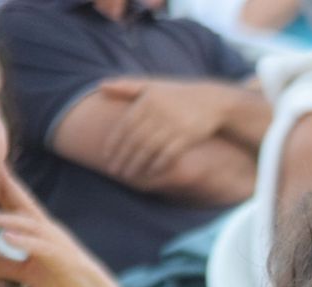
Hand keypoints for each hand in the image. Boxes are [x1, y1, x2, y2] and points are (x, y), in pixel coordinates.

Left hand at [0, 168, 144, 286]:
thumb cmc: (62, 281)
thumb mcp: (24, 272)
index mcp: (38, 230)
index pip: (15, 202)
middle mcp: (47, 230)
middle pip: (24, 203)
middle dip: (6, 184)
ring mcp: (56, 243)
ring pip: (31, 226)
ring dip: (9, 220)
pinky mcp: (63, 259)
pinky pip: (42, 248)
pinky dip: (26, 243)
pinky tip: (9, 239)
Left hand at [98, 78, 233, 182]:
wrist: (212, 102)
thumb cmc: (176, 96)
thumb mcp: (152, 87)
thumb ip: (127, 87)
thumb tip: (100, 86)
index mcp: (147, 100)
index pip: (125, 125)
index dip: (114, 142)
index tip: (106, 157)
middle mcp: (159, 112)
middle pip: (136, 139)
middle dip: (123, 156)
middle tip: (114, 171)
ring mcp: (174, 124)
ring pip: (150, 148)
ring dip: (138, 164)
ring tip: (129, 175)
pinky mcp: (188, 136)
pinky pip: (169, 153)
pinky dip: (158, 164)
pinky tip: (150, 172)